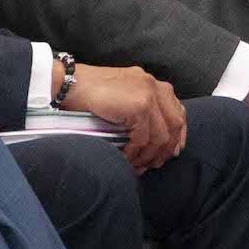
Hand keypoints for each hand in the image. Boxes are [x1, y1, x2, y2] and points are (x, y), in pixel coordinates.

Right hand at [64, 63, 185, 172]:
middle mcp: (155, 86)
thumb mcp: (123, 93)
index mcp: (153, 83)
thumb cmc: (90, 91)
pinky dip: (135, 152)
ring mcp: (149, 95)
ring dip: (148, 156)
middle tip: (153, 165)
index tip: (171, 152)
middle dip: (165, 149)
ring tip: (137, 165)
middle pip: (174, 125)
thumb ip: (141, 106)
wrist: (70, 83)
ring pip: (160, 136)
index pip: (177, 111)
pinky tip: (126, 158)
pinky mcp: (139, 106)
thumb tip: (157, 136)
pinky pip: (143, 139)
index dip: (177, 135)